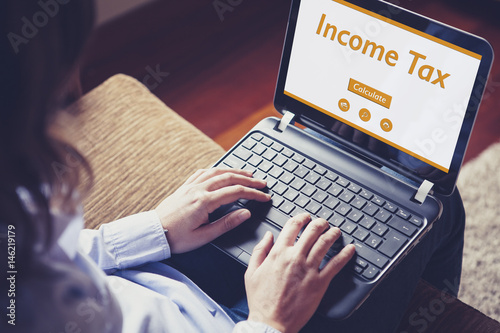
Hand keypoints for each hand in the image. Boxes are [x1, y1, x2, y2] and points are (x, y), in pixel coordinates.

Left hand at [155, 168, 270, 253]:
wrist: (153, 233)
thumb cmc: (177, 238)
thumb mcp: (204, 236)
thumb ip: (227, 223)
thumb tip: (245, 213)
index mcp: (205, 202)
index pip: (236, 192)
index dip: (253, 193)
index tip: (265, 196)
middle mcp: (198, 189)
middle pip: (229, 178)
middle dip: (248, 179)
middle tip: (262, 183)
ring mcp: (190, 186)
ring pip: (217, 172)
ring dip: (234, 171)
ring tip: (247, 173)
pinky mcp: (184, 187)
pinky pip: (203, 172)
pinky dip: (216, 169)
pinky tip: (221, 171)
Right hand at [245, 213, 355, 332]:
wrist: (271, 322)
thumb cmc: (261, 300)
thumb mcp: (252, 272)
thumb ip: (260, 250)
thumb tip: (268, 236)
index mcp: (278, 253)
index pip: (292, 227)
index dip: (301, 218)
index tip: (305, 217)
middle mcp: (294, 258)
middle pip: (312, 231)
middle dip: (320, 223)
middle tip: (324, 223)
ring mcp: (308, 269)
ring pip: (324, 244)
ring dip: (332, 234)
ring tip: (336, 231)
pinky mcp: (319, 282)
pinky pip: (335, 264)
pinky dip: (345, 254)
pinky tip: (350, 249)